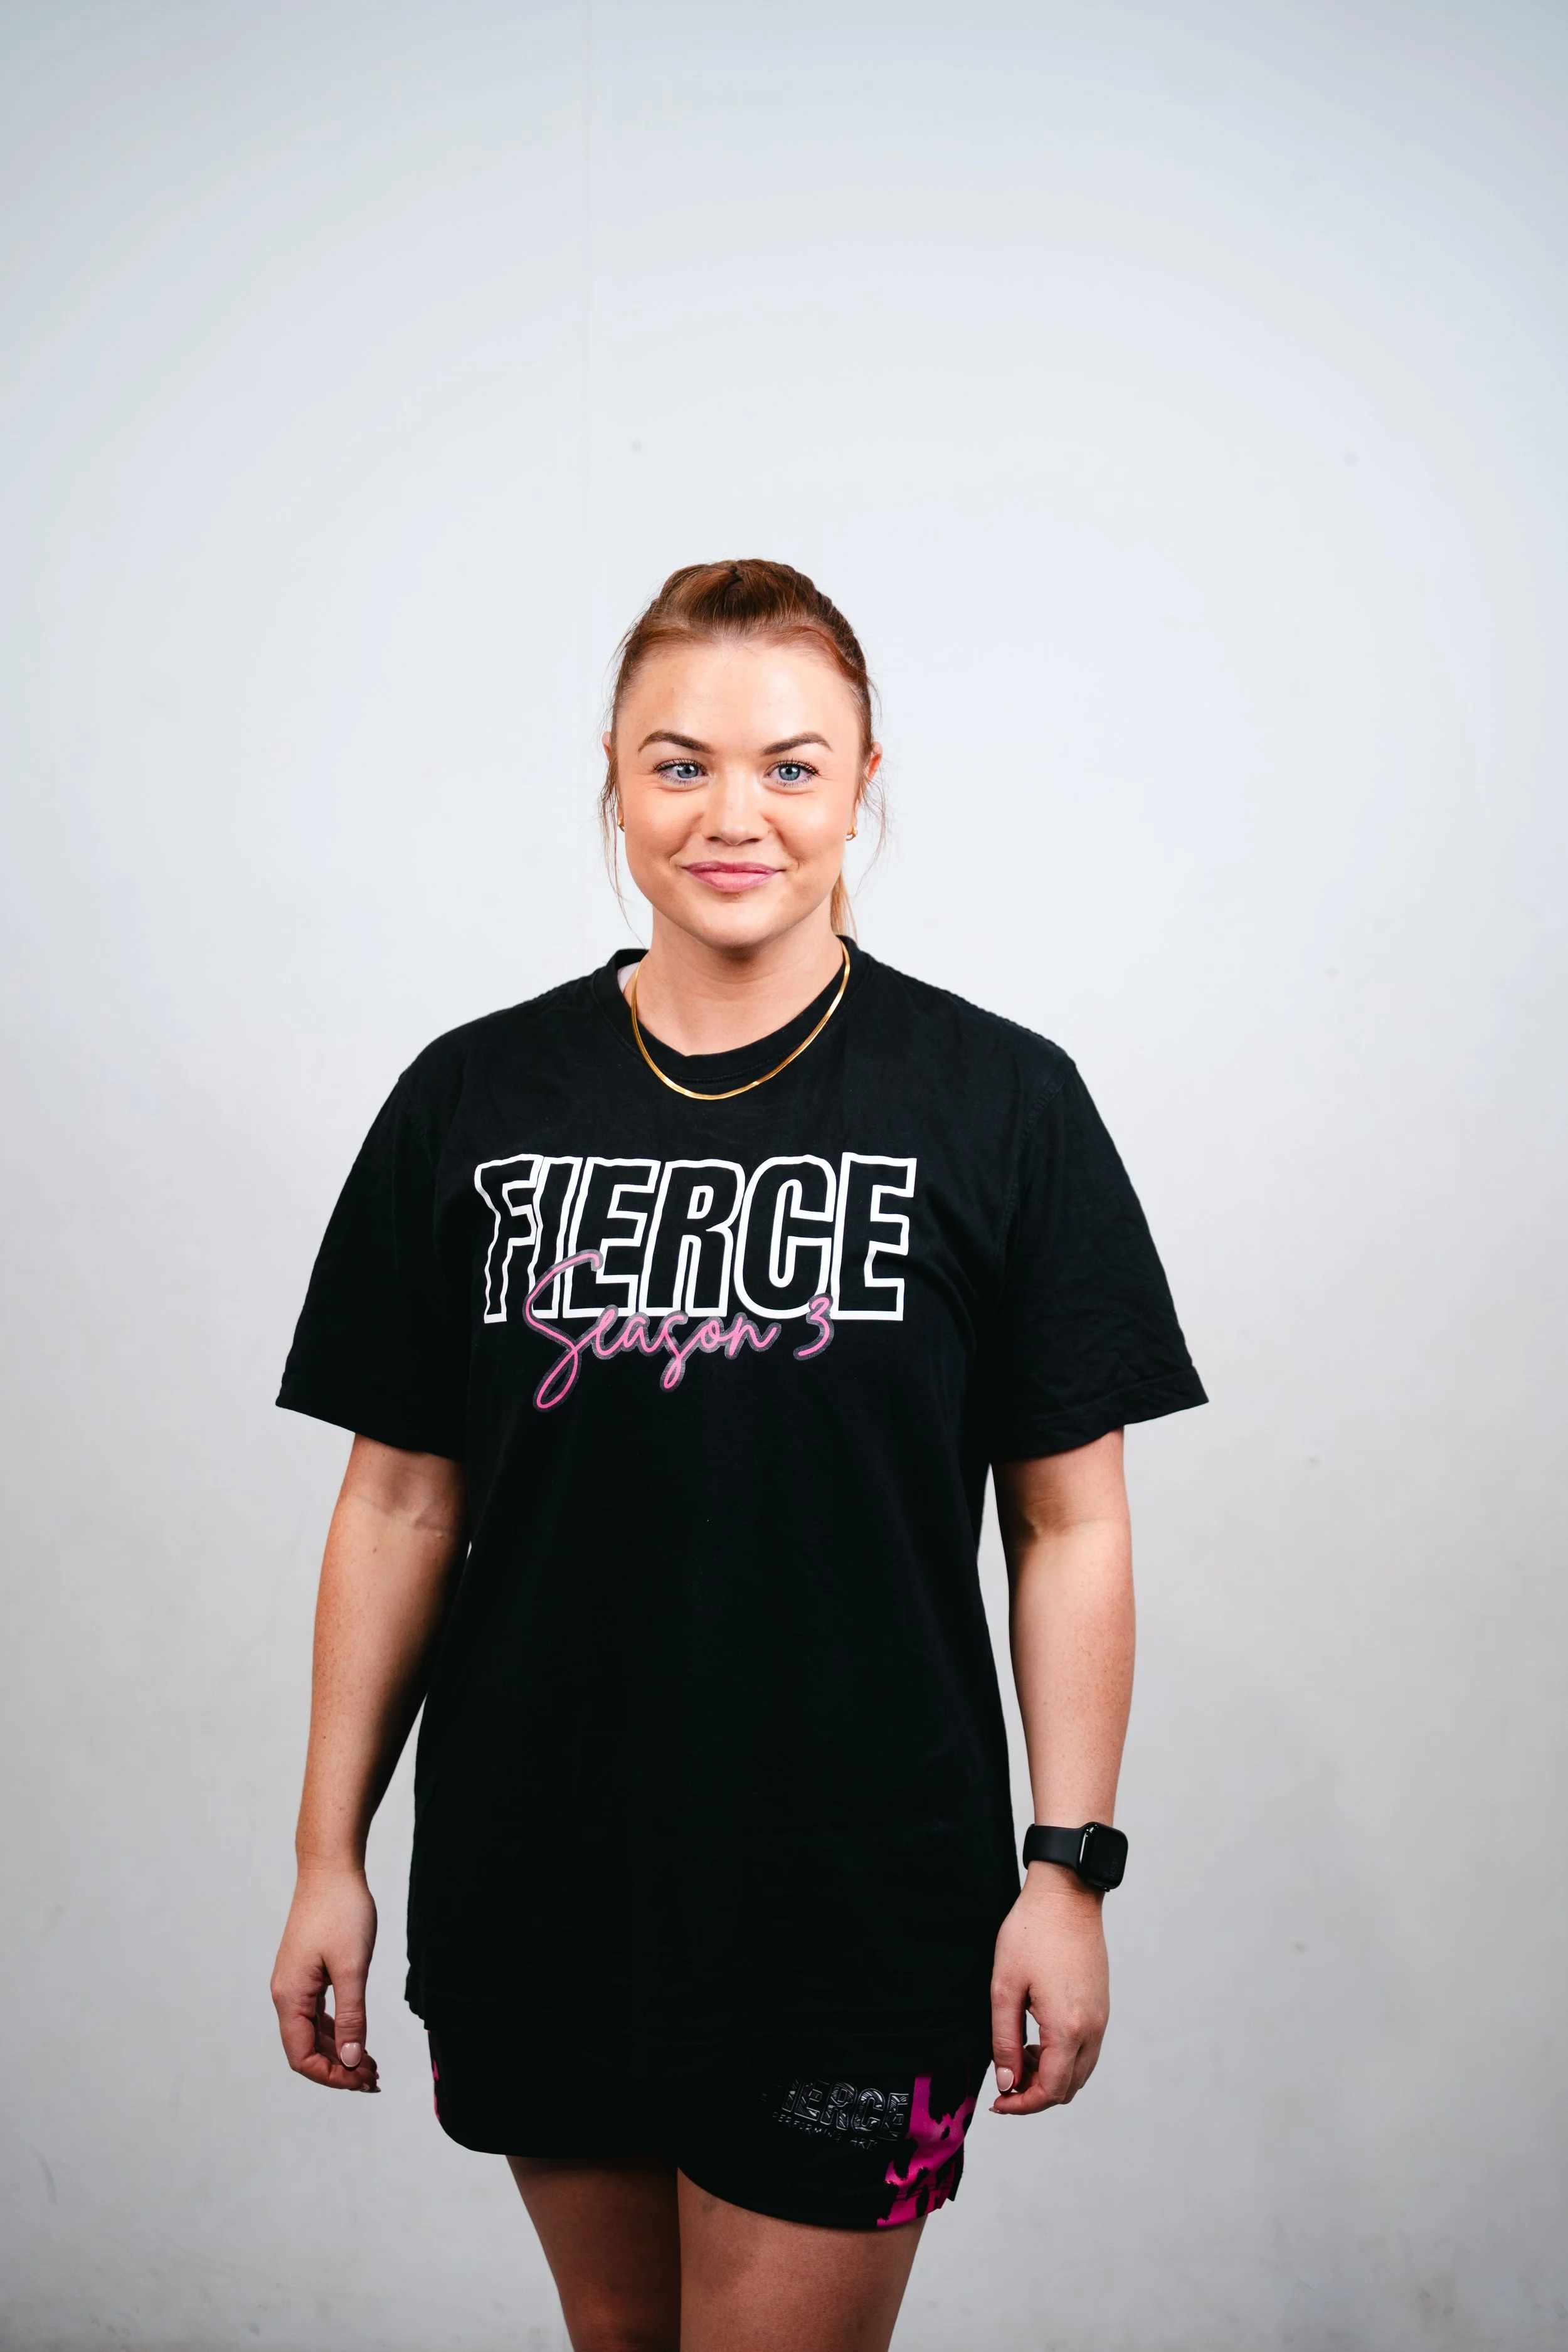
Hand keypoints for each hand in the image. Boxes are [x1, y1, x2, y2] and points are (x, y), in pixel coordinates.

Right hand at [270, 1860, 379, 2090]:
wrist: (330, 1868)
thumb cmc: (342, 1911)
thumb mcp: (353, 1967)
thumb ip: (351, 2017)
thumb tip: (351, 2060)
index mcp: (290, 1996)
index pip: (302, 2057)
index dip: (332, 2076)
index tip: (364, 2081)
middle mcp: (286, 1994)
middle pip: (306, 2050)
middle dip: (338, 2069)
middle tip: (374, 2080)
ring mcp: (294, 1983)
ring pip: (312, 2033)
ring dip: (339, 2052)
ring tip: (371, 2066)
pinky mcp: (306, 1972)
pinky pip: (316, 2014)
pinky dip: (336, 2030)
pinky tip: (356, 2037)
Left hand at [989, 1865, 1108, 2115]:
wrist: (1066, 1895)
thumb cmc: (1031, 1933)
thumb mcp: (1004, 1987)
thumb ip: (1004, 2041)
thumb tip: (1007, 2083)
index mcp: (1068, 2028)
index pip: (1050, 2090)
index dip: (1022, 2105)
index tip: (998, 2102)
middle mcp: (1092, 2029)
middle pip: (1068, 2088)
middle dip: (1035, 2095)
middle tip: (1004, 2081)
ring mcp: (1101, 2018)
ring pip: (1080, 2072)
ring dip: (1050, 2077)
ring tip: (1018, 2057)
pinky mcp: (1101, 2006)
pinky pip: (1087, 2050)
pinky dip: (1063, 2058)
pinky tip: (1037, 2039)